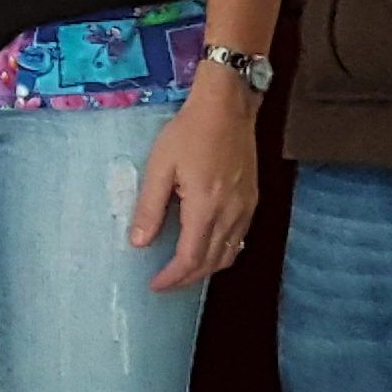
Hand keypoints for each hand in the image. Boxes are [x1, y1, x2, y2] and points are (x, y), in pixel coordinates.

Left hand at [132, 75, 260, 291]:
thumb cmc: (189, 131)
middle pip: (211, 262)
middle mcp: (231, 213)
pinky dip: (222, 252)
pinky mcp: (252, 200)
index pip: (190, 258)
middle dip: (187, 279)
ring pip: (229, 254)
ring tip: (182, 271)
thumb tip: (139, 243)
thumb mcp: (160, 166)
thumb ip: (150, 207)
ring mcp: (246, 208)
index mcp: (205, 206)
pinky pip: (239, 238)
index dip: (172, 277)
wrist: (228, 107)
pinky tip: (206, 248)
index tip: (154, 284)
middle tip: (164, 283)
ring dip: (206, 269)